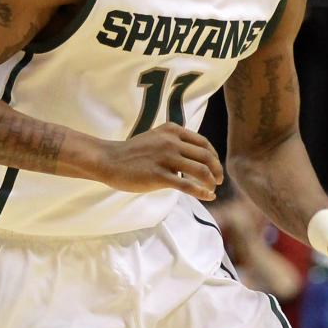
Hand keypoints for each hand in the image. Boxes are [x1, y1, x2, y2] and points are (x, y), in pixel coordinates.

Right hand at [94, 124, 223, 200]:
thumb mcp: (156, 137)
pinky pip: (187, 185)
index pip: (203, 143)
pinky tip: (207, 197)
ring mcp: (165, 158)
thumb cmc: (132, 152)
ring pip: (200, 170)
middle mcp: (171, 142)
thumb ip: (174, 141)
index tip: (216, 167)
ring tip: (213, 189)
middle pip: (206, 156)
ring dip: (211, 181)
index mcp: (172, 130)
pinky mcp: (159, 176)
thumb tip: (193, 155)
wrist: (109, 160)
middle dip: (217, 170)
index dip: (214, 156)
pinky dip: (201, 192)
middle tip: (219, 181)